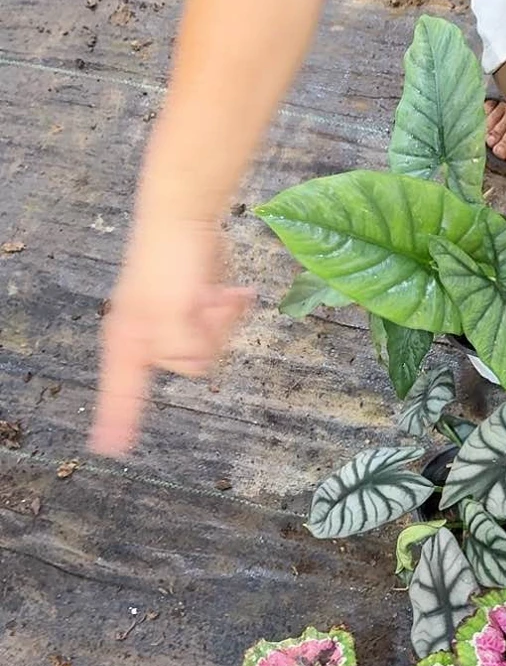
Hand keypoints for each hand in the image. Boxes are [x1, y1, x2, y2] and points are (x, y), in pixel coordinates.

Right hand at [90, 219, 253, 455]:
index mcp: (130, 340)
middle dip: (206, 337)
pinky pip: (224, 328)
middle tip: (200, 304)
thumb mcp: (170, 310)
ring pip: (212, 347)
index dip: (119, 421)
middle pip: (190, 366)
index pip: (122, 393)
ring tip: (212, 292)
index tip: (111, 450)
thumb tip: (197, 365)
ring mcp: (175, 323)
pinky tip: (233, 291)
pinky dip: (231, 310)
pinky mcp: (199, 310)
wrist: (186, 215)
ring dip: (221, 320)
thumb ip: (180, 349)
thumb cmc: (169, 260)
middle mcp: (149, 336)